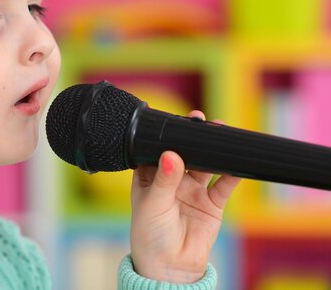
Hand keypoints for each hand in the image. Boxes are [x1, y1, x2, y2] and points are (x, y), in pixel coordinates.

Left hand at [129, 110, 240, 282]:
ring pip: (205, 164)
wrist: (170, 267)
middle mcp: (172, 180)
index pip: (159, 150)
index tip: (177, 122)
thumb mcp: (153, 205)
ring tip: (221, 133)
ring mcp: (192, 190)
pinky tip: (237, 163)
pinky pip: (223, 184)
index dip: (167, 136)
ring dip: (212, 151)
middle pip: (185, 153)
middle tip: (201, 121)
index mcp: (150, 176)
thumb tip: (172, 155)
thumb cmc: (150, 236)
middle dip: (192, 138)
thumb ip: (164, 180)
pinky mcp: (211, 203)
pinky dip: (232, 173)